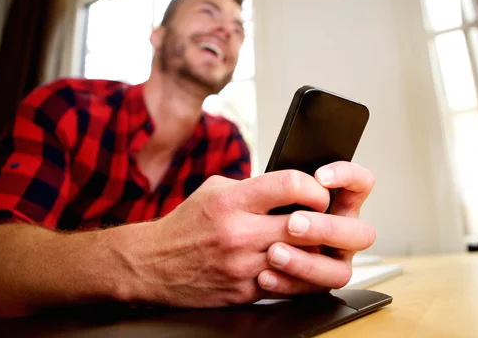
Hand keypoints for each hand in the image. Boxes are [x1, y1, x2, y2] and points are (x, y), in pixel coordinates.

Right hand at [116, 170, 333, 307]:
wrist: (153, 264)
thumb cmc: (186, 224)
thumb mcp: (215, 190)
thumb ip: (253, 186)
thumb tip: (292, 187)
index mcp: (232, 201)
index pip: (289, 185)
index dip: (314, 187)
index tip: (318, 193)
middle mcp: (238, 233)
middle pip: (303, 225)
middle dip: (322, 220)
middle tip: (324, 218)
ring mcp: (243, 266)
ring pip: (301, 258)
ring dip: (313, 249)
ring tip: (312, 242)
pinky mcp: (245, 292)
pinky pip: (287, 284)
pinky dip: (297, 273)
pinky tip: (296, 263)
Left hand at [256, 161, 375, 294]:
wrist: (228, 246)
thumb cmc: (249, 209)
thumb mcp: (260, 189)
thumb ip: (276, 185)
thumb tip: (283, 182)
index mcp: (337, 202)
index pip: (360, 183)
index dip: (348, 177)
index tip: (320, 177)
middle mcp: (340, 233)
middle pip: (360, 233)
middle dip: (328, 228)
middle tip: (293, 223)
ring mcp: (330, 262)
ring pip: (339, 272)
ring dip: (307, 262)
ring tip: (274, 253)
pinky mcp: (311, 286)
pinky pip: (310, 292)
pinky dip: (287, 284)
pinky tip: (264, 275)